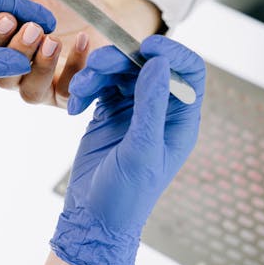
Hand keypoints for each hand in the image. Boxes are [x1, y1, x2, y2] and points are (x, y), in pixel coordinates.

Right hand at [0, 0, 162, 107]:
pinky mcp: (69, 97)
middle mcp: (18, 71)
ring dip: (39, 66)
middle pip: (2, 75)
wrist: (110, 18)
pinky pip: (65, 91)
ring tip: (52, 40)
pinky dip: (73, 67)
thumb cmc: (72, 2)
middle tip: (32, 29)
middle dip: (16, 52)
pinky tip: (82, 42)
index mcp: (5, 45)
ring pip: (29, 91)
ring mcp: (42, 87)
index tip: (7, 16)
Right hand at [51, 35, 205, 264]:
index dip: (172, 52)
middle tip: (97, 64)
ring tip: (79, 90)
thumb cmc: (126, 196)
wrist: (93, 218)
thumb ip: (150, 105)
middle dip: (120, 60)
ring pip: (120, 71)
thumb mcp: (141, 150)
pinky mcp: (108, 112)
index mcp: (180, 118)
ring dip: (97, 73)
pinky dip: (85, 89)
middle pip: (147, 64)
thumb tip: (158, 63)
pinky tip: (75, 106)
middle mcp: (160, 109)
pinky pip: (99, 85)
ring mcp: (134, 109)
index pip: (189, 71)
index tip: (146, 46)